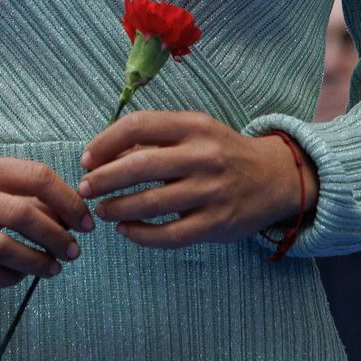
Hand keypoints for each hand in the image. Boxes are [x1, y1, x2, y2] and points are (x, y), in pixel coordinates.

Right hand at [0, 155, 94, 287]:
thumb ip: (22, 189)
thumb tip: (69, 214)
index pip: (37, 177)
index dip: (69, 202)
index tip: (85, 222)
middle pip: (24, 215)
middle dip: (57, 236)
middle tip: (74, 250)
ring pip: (4, 249)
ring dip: (38, 262)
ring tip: (54, 267)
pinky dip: (11, 278)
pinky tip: (22, 275)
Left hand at [76, 110, 315, 249]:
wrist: (275, 178)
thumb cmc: (222, 153)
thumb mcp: (196, 131)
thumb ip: (156, 138)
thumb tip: (104, 154)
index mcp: (194, 125)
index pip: (137, 125)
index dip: (104, 143)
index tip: (87, 159)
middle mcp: (203, 156)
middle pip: (139, 165)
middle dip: (103, 179)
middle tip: (85, 188)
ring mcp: (211, 191)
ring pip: (150, 203)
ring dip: (117, 208)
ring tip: (102, 210)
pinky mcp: (216, 224)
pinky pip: (168, 235)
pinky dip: (140, 235)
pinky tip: (126, 230)